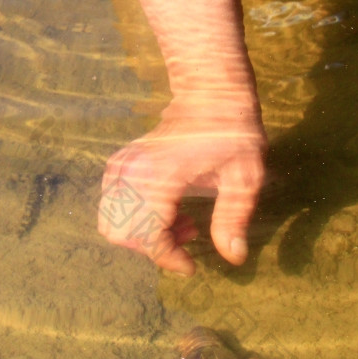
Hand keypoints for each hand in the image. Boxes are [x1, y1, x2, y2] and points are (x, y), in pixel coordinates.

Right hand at [98, 96, 266, 275]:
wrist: (211, 92)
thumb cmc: (233, 131)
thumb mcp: (245, 176)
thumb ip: (234, 217)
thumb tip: (233, 257)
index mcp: (161, 176)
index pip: (148, 235)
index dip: (168, 259)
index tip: (192, 266)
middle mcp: (133, 171)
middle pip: (122, 233)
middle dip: (153, 247)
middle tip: (188, 237)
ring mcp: (122, 165)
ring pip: (112, 222)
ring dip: (143, 234)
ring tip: (181, 222)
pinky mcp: (120, 163)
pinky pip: (113, 205)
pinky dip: (134, 218)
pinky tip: (168, 210)